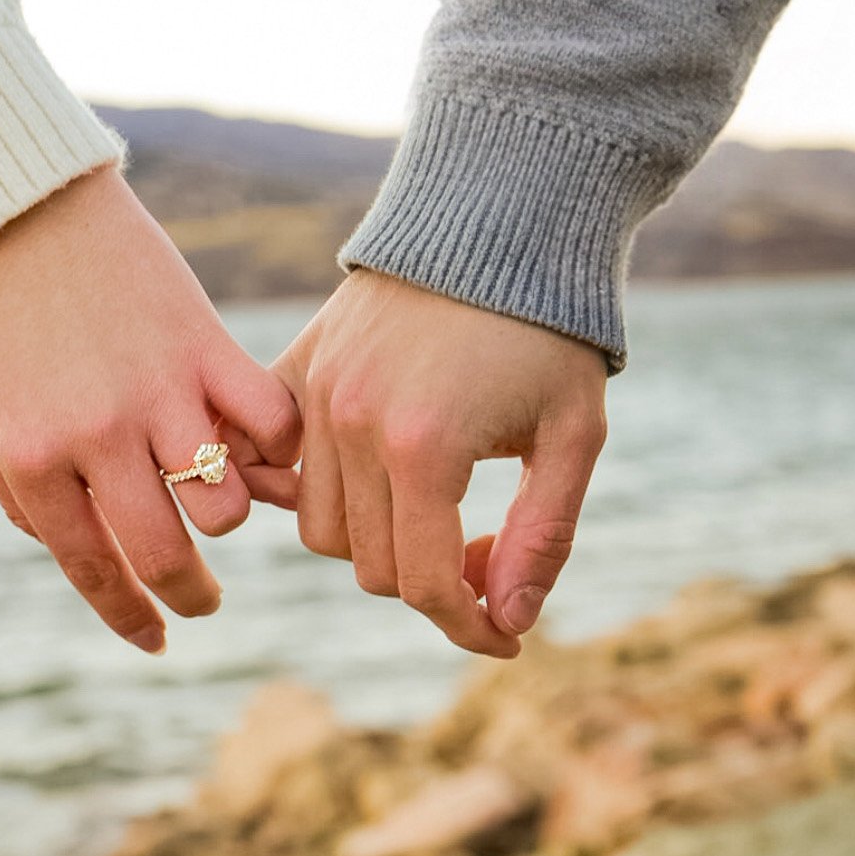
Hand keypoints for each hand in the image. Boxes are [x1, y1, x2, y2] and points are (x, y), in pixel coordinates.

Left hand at [0, 168, 300, 652]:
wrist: (33, 219)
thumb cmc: (1, 324)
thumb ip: (18, 498)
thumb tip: (79, 555)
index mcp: (34, 460)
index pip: (93, 568)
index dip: (130, 617)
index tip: (158, 642)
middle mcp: (98, 437)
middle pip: (166, 555)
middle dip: (192, 596)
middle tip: (202, 598)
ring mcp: (158, 392)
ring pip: (224, 505)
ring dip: (227, 518)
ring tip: (219, 504)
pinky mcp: (207, 347)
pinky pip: (270, 426)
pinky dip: (280, 449)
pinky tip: (265, 448)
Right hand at [273, 270, 606, 655]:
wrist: (496, 218)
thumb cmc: (550, 331)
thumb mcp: (574, 436)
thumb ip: (542, 537)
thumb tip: (509, 621)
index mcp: (426, 447)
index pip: (424, 584)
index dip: (468, 628)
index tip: (505, 636)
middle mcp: (353, 426)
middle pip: (371, 567)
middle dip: (433, 583)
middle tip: (487, 552)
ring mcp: (317, 397)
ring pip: (320, 529)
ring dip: (377, 541)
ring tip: (436, 510)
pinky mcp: (298, 369)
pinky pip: (280, 465)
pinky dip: (313, 490)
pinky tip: (374, 481)